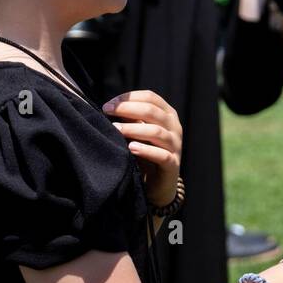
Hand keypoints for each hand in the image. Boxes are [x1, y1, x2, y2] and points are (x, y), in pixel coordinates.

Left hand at [102, 90, 182, 205]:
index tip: (109, 104)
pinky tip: (131, 148)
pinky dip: (146, 150)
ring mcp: (176, 145)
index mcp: (168, 115)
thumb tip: (111, 106)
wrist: (159, 184)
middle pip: (153, 111)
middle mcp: (174, 127)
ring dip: (134, 129)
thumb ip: (130, 119)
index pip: (151, 97)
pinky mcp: (173, 164)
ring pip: (157, 132)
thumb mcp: (138, 133)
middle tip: (107, 111)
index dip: (129, 98)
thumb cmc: (146, 153)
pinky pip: (162, 155)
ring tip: (116, 129)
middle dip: (128, 109)